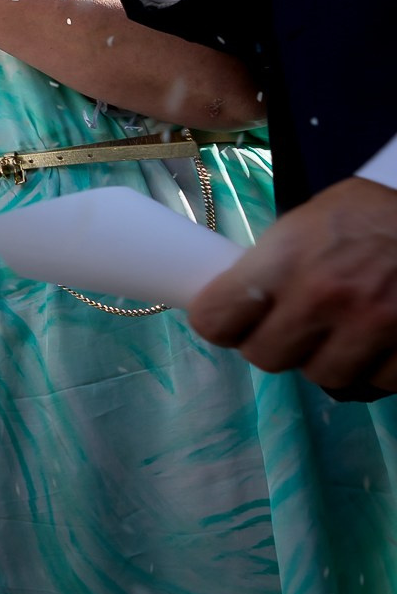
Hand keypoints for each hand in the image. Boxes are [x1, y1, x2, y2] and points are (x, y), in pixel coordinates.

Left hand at [187, 176, 396, 395]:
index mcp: (284, 260)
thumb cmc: (362, 214)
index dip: (219, 324)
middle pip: (265, 357)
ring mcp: (370, 324)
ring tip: (339, 331)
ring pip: (322, 375)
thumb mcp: (300, 225)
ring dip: (326, 358)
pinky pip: (375, 380)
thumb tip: (234, 304)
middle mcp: (322, 297)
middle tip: (289, 328)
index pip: (215, 319)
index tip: (230, 321)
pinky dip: (375, 365)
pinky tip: (378, 338)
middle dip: (273, 345)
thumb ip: (267, 267)